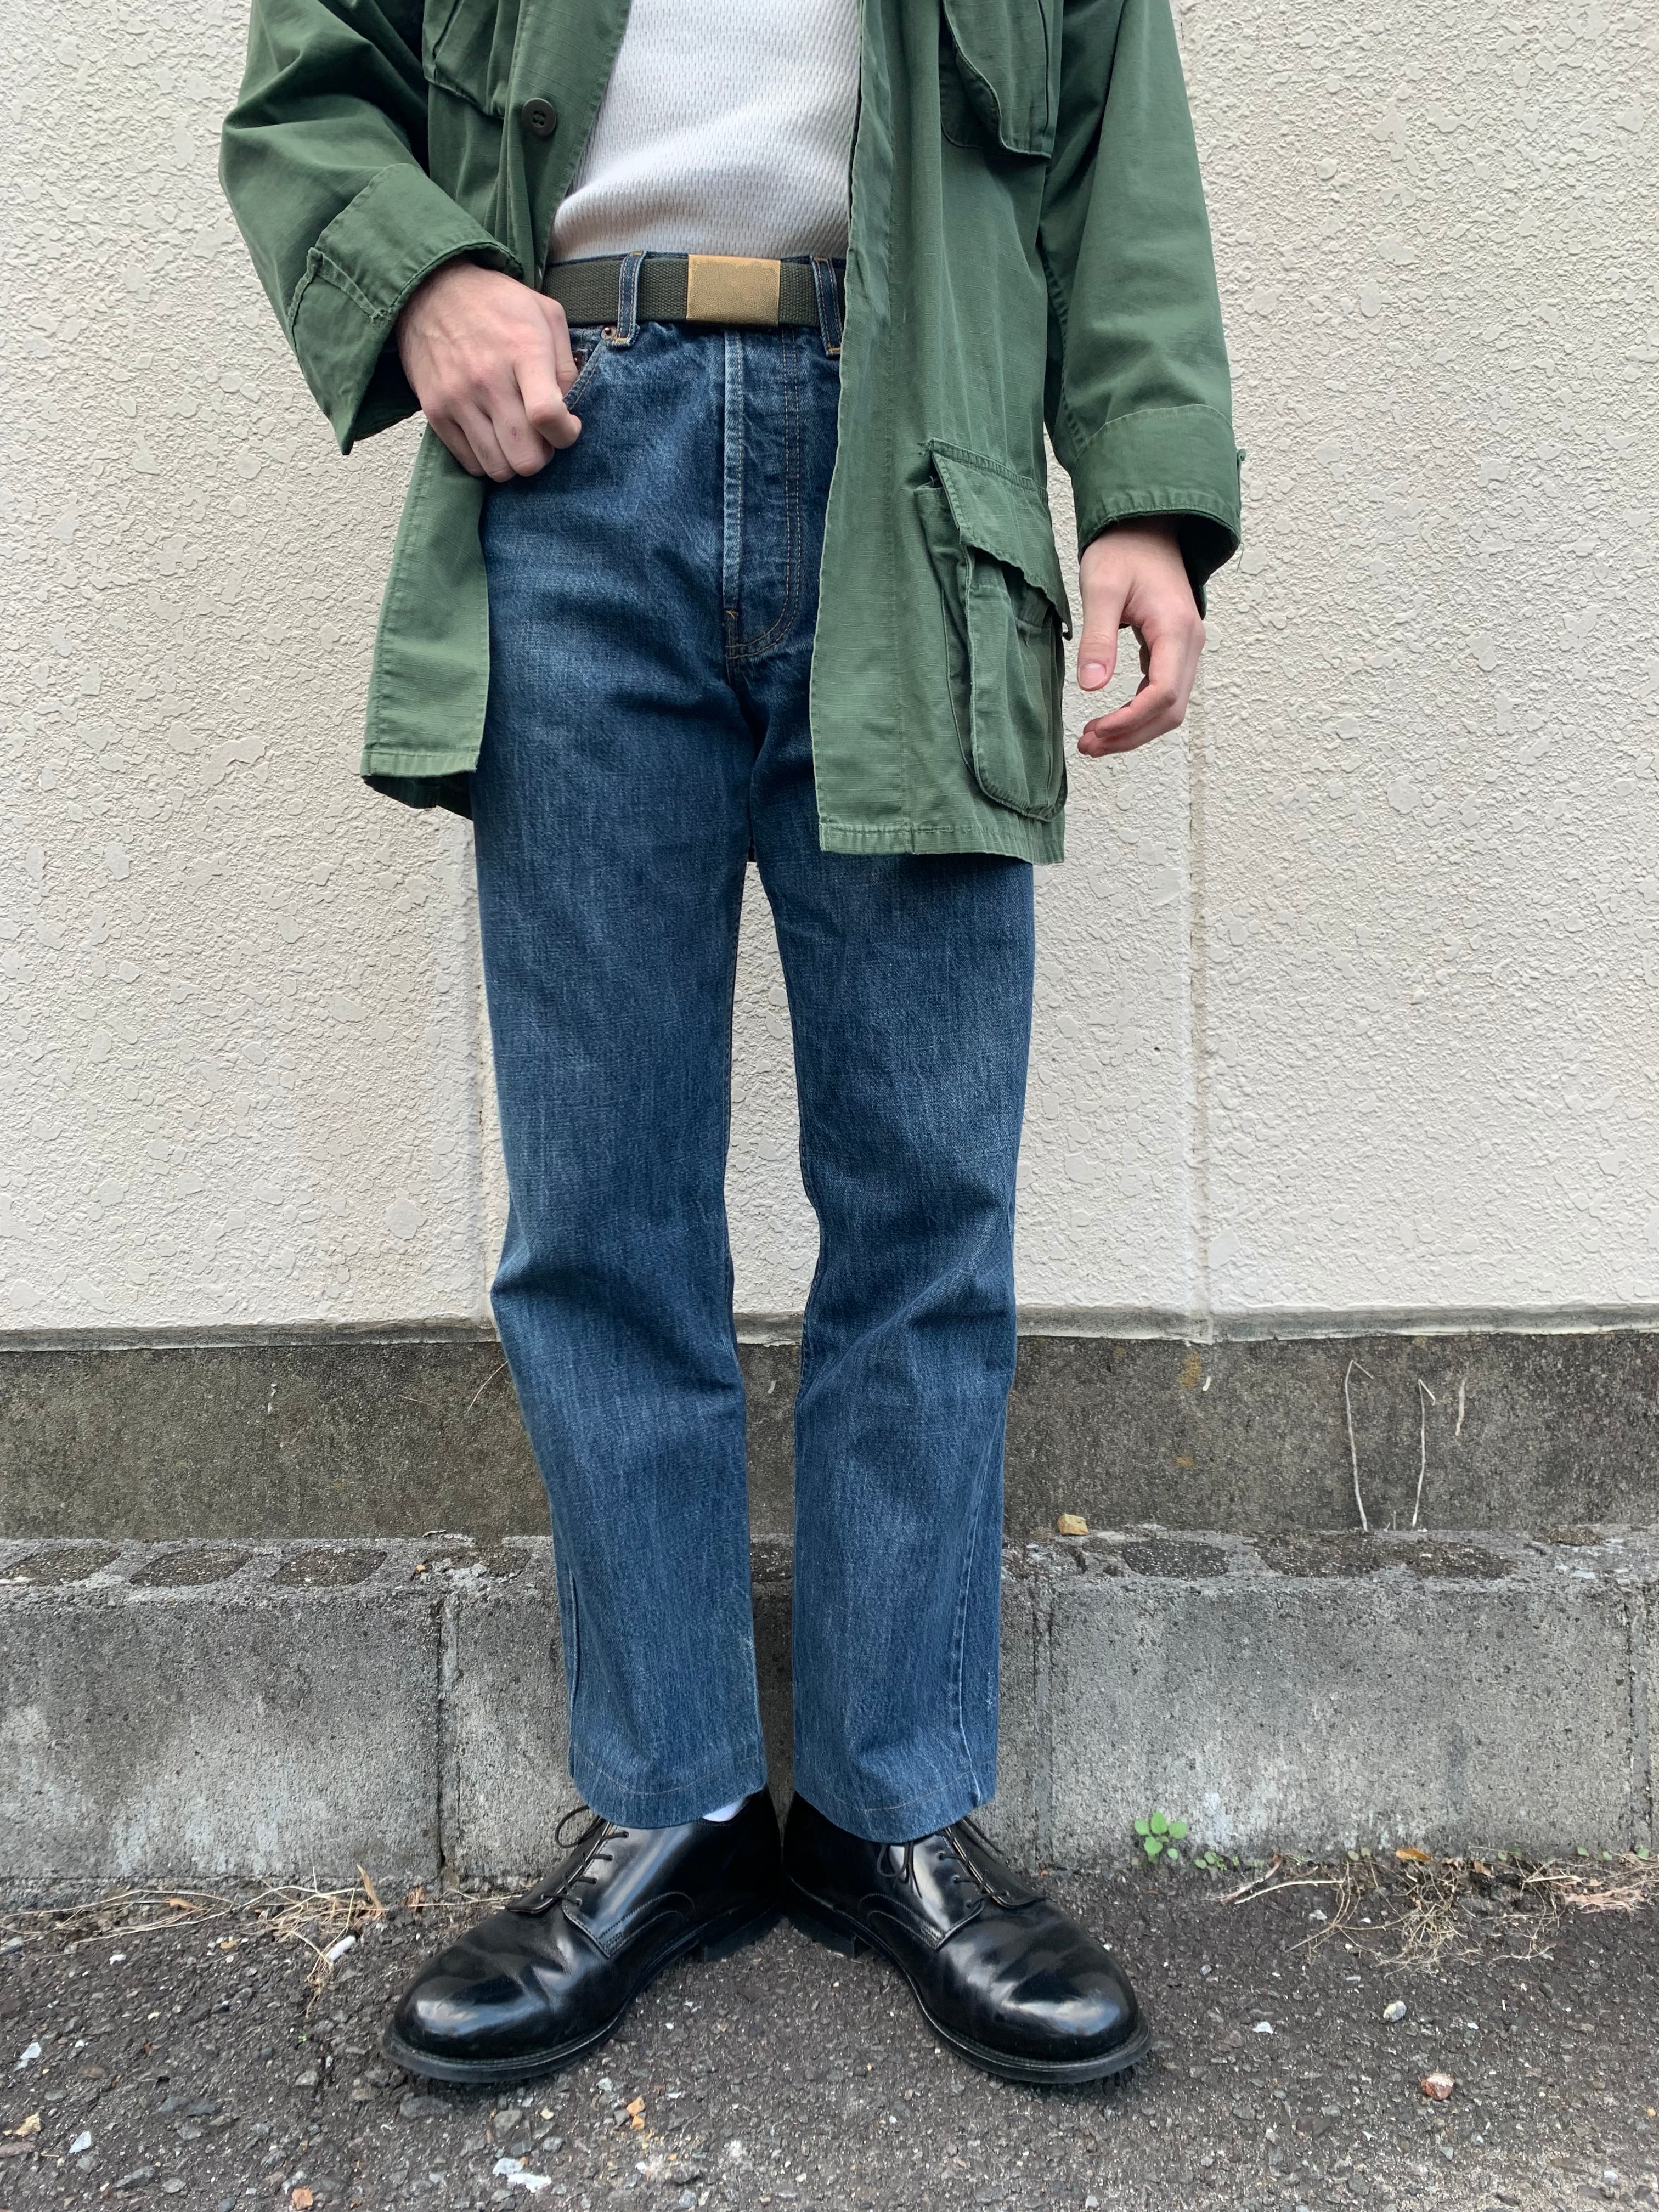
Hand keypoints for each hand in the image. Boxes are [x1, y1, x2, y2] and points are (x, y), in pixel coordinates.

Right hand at [395, 259, 582, 479]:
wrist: (431, 289)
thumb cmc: (497, 304)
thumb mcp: (546, 315)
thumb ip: (566, 365)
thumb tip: (569, 410)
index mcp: (522, 351)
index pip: (547, 415)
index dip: (566, 434)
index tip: (567, 425)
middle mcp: (488, 379)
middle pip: (525, 457)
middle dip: (542, 455)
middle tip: (541, 436)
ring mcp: (457, 398)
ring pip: (498, 468)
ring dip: (514, 461)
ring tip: (516, 436)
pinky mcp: (435, 411)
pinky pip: (470, 462)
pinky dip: (486, 458)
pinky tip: (492, 435)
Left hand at [1074, 520, 1204, 755]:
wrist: (1145, 527)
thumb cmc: (1123, 550)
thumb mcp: (1101, 587)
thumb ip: (1097, 638)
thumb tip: (1091, 687)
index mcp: (1175, 628)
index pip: (1163, 694)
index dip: (1130, 721)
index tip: (1096, 731)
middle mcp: (1190, 643)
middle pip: (1170, 710)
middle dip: (1130, 735)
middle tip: (1087, 747)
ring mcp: (1186, 648)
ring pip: (1170, 708)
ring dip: (1135, 730)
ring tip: (1093, 741)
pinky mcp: (1174, 650)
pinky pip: (1163, 694)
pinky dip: (1138, 714)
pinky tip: (1109, 721)